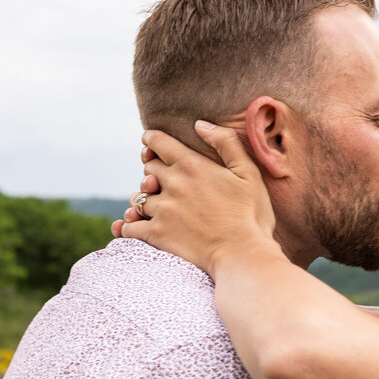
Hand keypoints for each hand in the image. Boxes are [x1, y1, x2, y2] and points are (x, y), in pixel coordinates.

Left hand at [114, 121, 278, 275]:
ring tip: (150, 205)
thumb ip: (225, 143)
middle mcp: (172, 184)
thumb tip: (200, 124)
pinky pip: (130, 226)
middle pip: (148, 170)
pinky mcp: (156, 234)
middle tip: (159, 178)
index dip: (151, 139)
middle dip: (152, 172)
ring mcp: (162, 210)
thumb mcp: (248, 172)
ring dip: (143, 199)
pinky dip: (127, 225)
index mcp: (192, 165)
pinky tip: (128, 225)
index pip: (159, 143)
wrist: (243, 254)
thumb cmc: (251, 214)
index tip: (148, 141)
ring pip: (139, 198)